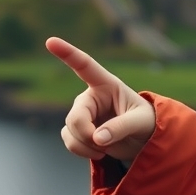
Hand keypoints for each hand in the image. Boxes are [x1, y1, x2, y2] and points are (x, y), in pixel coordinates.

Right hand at [45, 37, 156, 162]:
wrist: (143, 140)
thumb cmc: (145, 122)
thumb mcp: (140, 122)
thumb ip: (120, 127)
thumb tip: (97, 138)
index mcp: (106, 84)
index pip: (84, 65)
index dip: (68, 53)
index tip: (50, 41)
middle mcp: (91, 97)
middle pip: (75, 116)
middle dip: (86, 134)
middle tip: (103, 145)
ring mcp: (83, 113)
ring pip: (70, 130)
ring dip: (85, 145)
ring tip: (105, 148)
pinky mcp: (79, 130)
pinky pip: (69, 140)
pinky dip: (81, 150)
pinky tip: (98, 153)